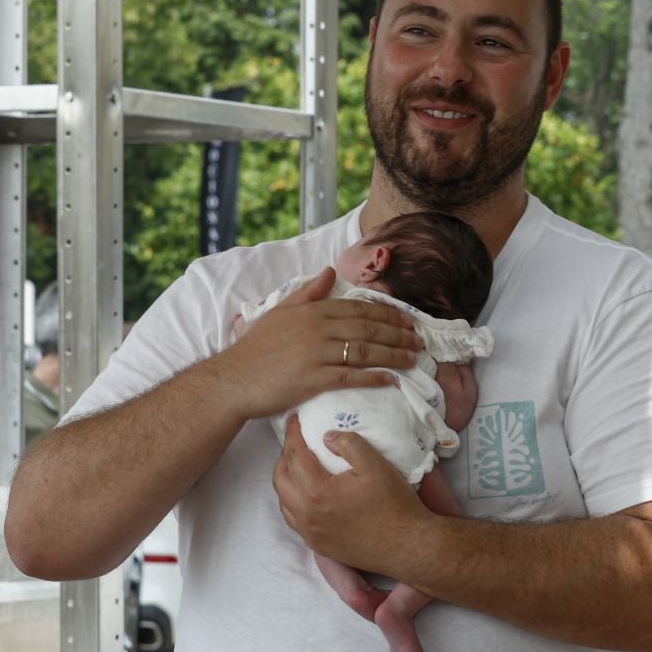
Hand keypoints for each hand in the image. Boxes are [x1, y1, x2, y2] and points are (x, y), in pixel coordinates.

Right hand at [214, 270, 419, 420]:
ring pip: (366, 352)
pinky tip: (392, 380)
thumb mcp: (280, 311)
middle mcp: (318, 329)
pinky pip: (352, 376)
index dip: (387, 314)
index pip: (359, 309)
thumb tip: (329, 270)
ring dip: (394, 355)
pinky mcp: (314, 379)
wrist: (234, 379)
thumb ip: (308, 292)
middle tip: (418, 339)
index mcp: (313, 311)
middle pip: (368, 329)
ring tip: (412, 358)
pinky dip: (375, 378)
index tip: (407, 320)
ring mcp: (317, 354)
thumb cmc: (256, 348)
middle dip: (398, 333)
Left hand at [273, 416, 430, 571]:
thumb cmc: (394, 504)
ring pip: (284, 502)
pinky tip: (306, 495)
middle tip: (296, 443)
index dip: (292, 434)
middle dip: (284, 457)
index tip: (294, 420)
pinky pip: (295, 521)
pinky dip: (293, 503)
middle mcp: (307, 515)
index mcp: (318, 492)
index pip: (294, 456)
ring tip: (298, 467)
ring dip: (286, 481)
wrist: (406, 545)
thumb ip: (349, 444)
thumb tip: (326, 437)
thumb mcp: (375, 464)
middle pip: (280, 479)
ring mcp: (311, 534)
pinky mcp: (319, 546)